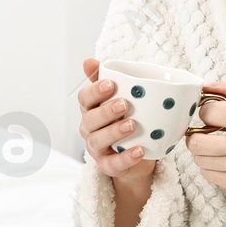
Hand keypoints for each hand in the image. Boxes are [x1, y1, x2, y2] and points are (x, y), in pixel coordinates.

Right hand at [79, 58, 155, 183]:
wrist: (140, 153)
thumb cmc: (127, 119)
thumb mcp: (120, 98)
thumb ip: (107, 79)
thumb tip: (88, 61)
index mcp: (91, 109)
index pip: (85, 98)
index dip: (95, 90)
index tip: (111, 83)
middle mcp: (90, 128)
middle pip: (89, 120)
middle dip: (105, 111)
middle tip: (124, 104)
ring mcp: (97, 148)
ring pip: (97, 141)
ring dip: (114, 133)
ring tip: (132, 125)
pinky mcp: (107, 166)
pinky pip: (112, 164)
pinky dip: (125, 158)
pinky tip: (139, 150)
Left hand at [186, 79, 225, 200]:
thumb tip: (206, 86)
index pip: (207, 112)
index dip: (206, 112)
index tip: (212, 117)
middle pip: (195, 141)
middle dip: (197, 136)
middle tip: (206, 135)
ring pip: (199, 159)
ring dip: (204, 153)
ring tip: (218, 150)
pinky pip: (207, 174)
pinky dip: (211, 168)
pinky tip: (225, 163)